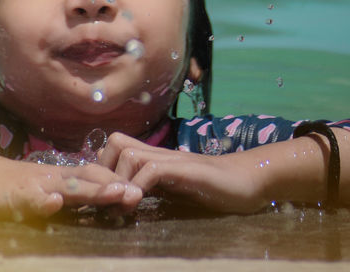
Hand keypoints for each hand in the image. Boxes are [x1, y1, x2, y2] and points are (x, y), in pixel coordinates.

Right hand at [0, 152, 144, 218]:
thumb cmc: (9, 187)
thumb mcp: (41, 193)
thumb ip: (63, 197)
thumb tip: (90, 204)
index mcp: (59, 178)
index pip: (93, 177)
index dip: (115, 183)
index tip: (140, 190)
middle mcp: (51, 178)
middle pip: (88, 177)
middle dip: (114, 185)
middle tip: (140, 193)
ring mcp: (34, 185)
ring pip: (67, 185)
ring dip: (93, 190)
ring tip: (116, 193)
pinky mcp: (14, 195)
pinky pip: (29, 197)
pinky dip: (42, 200)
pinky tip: (53, 202)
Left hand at [98, 132, 266, 213]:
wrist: (247, 181)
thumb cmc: (212, 189)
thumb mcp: (175, 190)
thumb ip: (153, 189)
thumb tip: (124, 200)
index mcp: (154, 158)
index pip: (116, 147)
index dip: (104, 169)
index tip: (103, 198)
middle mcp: (159, 154)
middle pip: (116, 143)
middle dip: (105, 172)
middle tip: (108, 202)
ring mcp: (172, 159)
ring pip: (129, 153)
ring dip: (119, 181)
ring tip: (122, 207)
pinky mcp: (185, 169)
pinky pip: (152, 170)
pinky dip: (139, 186)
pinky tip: (139, 204)